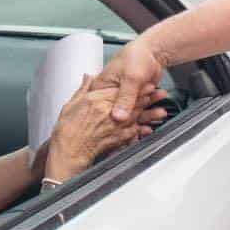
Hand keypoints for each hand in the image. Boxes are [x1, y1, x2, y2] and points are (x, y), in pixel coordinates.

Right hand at [45, 75, 168, 181]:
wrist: (69, 152)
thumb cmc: (67, 130)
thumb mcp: (71, 104)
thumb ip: (83, 89)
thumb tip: (87, 77)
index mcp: (96, 100)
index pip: (121, 90)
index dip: (134, 86)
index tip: (145, 83)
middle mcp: (107, 112)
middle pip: (132, 102)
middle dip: (148, 97)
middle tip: (160, 93)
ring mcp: (114, 126)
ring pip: (136, 117)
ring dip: (150, 114)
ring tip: (161, 111)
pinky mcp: (116, 139)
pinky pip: (133, 133)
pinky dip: (141, 130)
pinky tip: (149, 129)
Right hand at [92, 38, 165, 122]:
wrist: (153, 52)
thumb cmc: (137, 56)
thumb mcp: (130, 78)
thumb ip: (125, 98)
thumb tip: (118, 117)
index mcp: (101, 87)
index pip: (100, 109)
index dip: (109, 120)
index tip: (121, 127)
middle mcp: (109, 94)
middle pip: (116, 113)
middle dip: (131, 120)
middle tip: (142, 123)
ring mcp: (122, 98)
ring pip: (130, 114)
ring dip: (143, 116)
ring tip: (157, 116)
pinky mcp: (133, 100)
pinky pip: (139, 111)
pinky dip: (147, 115)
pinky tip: (155, 118)